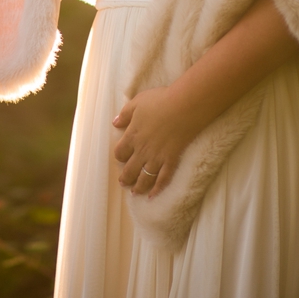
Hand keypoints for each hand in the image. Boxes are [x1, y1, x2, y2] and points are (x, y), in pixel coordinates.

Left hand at [112, 79, 188, 193]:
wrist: (183, 106)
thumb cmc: (160, 101)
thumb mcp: (137, 102)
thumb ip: (125, 114)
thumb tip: (115, 123)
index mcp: (132, 136)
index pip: (119, 153)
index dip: (119, 157)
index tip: (120, 158)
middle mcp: (142, 151)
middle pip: (129, 170)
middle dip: (125, 178)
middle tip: (123, 182)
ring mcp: (157, 158)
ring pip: (144, 179)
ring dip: (138, 187)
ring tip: (135, 192)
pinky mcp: (171, 161)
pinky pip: (162, 179)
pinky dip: (157, 189)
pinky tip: (152, 196)